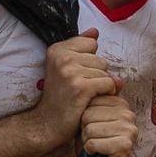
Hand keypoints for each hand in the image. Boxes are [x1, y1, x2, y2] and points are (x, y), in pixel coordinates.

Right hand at [32, 28, 116, 143]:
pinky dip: (105, 94)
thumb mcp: (65, 68)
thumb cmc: (59, 97)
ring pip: (105, 72)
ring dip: (100, 86)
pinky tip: (91, 100)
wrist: (47, 124)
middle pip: (100, 59)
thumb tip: (95, 31)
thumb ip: (81, 49)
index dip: (89, 61)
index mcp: (57, 49)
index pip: (91, 43)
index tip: (76, 74)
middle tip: (78, 88)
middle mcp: (62, 58)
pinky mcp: (81, 87)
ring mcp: (71, 72)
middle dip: (96, 75)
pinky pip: (108, 83)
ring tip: (83, 95)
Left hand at [81, 93, 136, 156]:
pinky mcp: (125, 145)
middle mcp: (128, 114)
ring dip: (86, 141)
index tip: (91, 126)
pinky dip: (89, 151)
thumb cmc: (93, 143)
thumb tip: (96, 81)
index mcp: (121, 104)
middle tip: (92, 139)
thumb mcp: (89, 118)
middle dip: (84, 130)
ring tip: (94, 146)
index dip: (84, 117)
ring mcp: (129, 130)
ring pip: (89, 129)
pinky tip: (96, 153)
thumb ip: (92, 101)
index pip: (91, 100)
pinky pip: (93, 143)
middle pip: (88, 114)